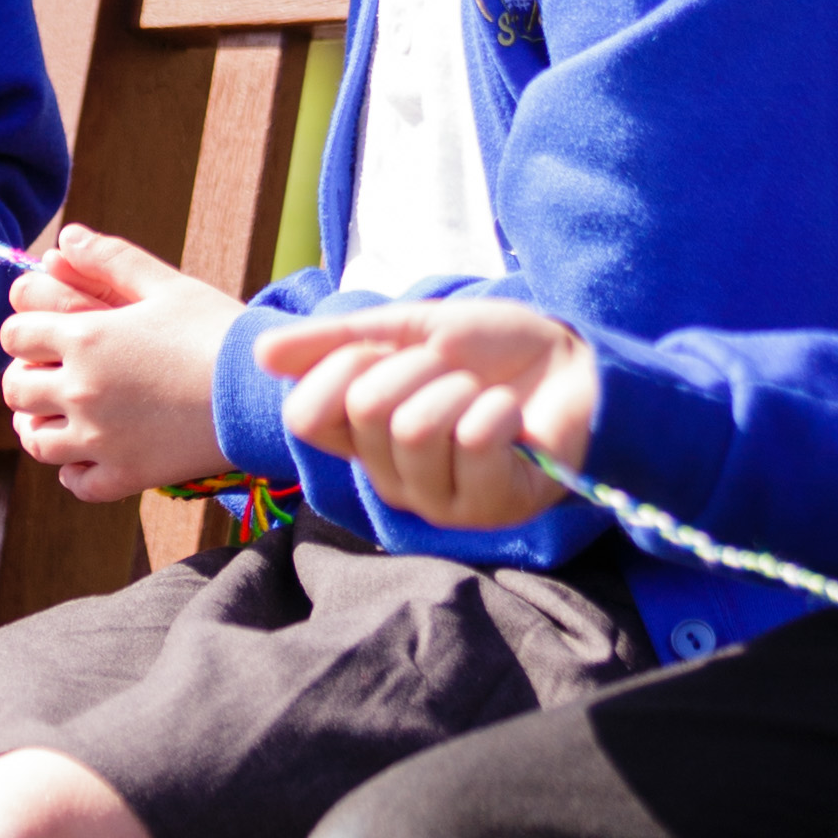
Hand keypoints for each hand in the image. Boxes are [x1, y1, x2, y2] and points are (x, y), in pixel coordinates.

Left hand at [1, 226, 240, 502]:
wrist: (265, 392)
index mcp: (86, 338)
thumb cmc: (219, 331)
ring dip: (41, 425)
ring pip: (36, 441)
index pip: (14, 335)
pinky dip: (74, 470)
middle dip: (26, 378)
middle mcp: (81, 391)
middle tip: (52, 375)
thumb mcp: (168, 284)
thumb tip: (67, 236)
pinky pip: (75, 482)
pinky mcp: (125, 475)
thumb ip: (112, 258)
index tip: (45, 334)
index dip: (26, 330)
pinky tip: (91, 453)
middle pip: (15, 390)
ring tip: (64, 415)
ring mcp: (99, 440)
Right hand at [251, 298, 598, 532]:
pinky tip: (516, 420)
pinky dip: (499, 410)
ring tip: (486, 396)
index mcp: (363, 438)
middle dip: (419, 366)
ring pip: (416, 427)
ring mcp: (439, 500)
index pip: (306, 414)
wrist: (575, 363)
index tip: (387, 349)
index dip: (343, 366)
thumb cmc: (493, 351)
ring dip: (462, 388)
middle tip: (456, 371)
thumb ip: (338, 342)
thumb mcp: (411, 328)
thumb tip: (262, 353)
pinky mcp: (491, 509)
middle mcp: (391, 477)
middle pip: (367, 409)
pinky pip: (473, 441)